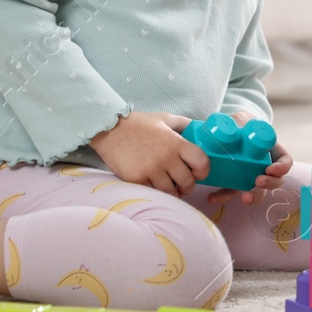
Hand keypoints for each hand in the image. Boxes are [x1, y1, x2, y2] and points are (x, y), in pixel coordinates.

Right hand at [90, 111, 210, 195]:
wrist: (109, 129)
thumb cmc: (139, 124)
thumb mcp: (165, 118)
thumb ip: (185, 124)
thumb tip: (201, 130)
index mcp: (175, 142)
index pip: (201, 162)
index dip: (203, 170)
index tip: (198, 172)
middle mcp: (165, 157)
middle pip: (188, 182)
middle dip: (188, 185)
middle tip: (182, 183)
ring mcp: (150, 170)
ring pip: (171, 192)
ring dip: (173, 192)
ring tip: (169, 186)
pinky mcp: (136, 179)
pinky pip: (153, 193)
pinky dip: (156, 192)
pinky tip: (154, 185)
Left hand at [228, 109, 293, 203]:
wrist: (226, 131)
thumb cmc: (241, 125)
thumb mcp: (243, 119)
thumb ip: (240, 120)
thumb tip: (234, 125)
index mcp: (272, 152)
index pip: (285, 162)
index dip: (281, 168)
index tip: (271, 169)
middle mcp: (264, 168)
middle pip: (274, 181)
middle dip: (269, 184)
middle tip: (258, 181)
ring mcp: (250, 177)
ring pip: (257, 192)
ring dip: (253, 197)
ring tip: (245, 198)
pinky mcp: (235, 183)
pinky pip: (231, 193)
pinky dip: (222, 197)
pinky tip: (212, 198)